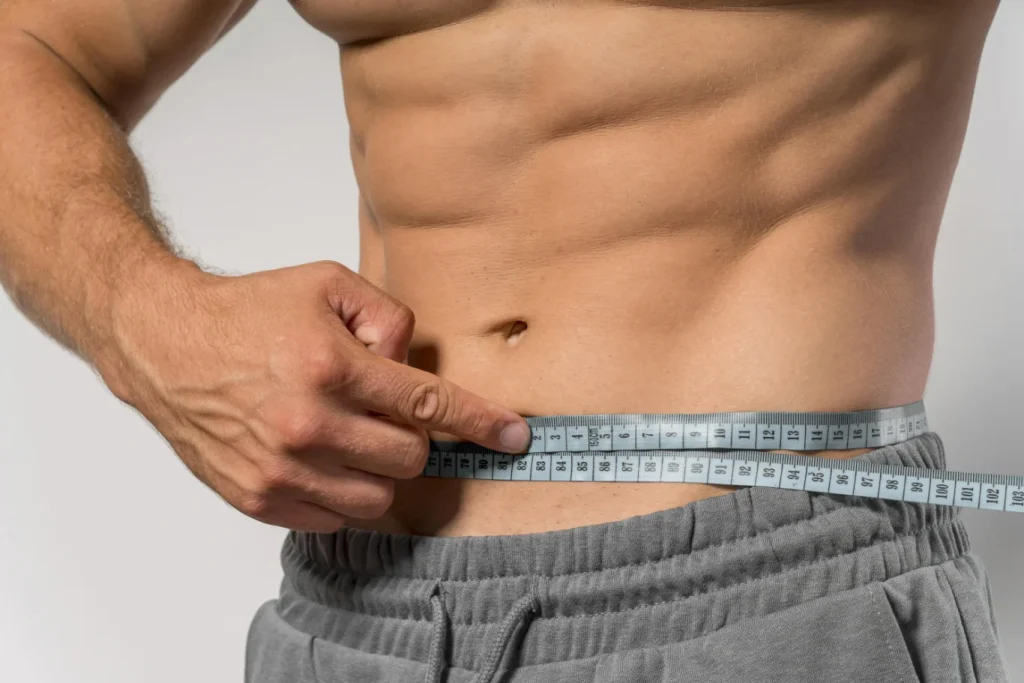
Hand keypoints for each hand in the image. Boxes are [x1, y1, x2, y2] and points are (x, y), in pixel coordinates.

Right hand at [103, 259, 530, 531]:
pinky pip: (335, 517)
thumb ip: (386, 316)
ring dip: (379, 468)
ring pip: (378, 496)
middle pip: (409, 458)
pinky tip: (322, 456)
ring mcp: (280, 469)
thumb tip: (412, 364)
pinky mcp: (257, 498)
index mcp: (329, 366)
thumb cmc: (248, 312)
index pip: (427, 404)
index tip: (513, 437)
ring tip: (350, 434)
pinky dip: (343, 491)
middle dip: (411, 436)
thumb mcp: (325, 284)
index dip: (479, 422)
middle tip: (382, 411)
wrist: (165, 343)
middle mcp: (306, 424)